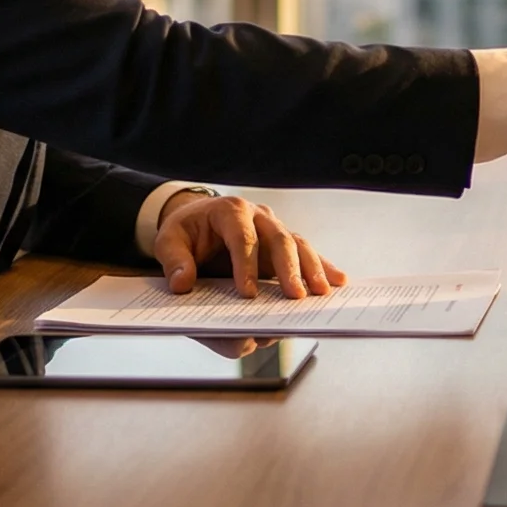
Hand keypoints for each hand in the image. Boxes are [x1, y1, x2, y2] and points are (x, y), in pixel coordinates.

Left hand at [153, 192, 345, 299]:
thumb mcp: (169, 241)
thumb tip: (183, 284)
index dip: (246, 264)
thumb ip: (173, 261)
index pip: (242, 236)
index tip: (247, 293)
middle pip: (279, 238)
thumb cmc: (186, 231)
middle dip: (288, 268)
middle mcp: (258, 215)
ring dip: (311, 269)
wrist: (198, 220)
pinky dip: (322, 267)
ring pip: (298, 244)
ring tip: (320, 292)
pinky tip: (337, 281)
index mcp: (229, 210)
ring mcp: (275, 227)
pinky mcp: (283, 243)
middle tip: (294, 296)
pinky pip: (306, 253)